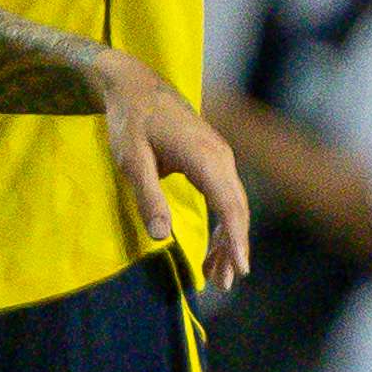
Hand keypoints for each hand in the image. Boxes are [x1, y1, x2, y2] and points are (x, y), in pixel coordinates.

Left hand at [98, 52, 250, 291]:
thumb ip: (148, 196)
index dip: (235, 240)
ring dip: (227, 241)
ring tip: (217, 277)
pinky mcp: (213, 160)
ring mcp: (220, 157)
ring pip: (233, 206)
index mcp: (204, 157)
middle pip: (237, 210)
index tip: (240, 269)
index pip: (229, 205)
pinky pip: (224, 197)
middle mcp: (221, 157)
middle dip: (233, 249)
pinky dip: (222, 224)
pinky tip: (213, 249)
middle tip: (224, 285)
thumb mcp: (131, 160)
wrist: (135, 85)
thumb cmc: (130, 121)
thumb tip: (163, 236)